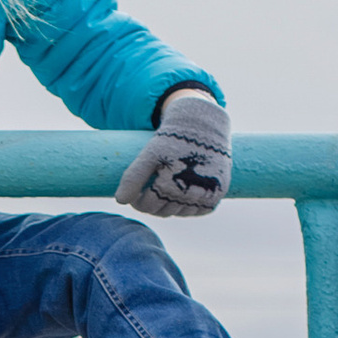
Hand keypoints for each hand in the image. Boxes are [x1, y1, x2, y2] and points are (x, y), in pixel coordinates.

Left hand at [116, 88, 230, 218]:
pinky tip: (182, 192)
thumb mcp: (150, 154)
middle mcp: (191, 194)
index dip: (137, 201)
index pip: (147, 206)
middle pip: (163, 212)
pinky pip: (198, 211)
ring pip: (180, 213)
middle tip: (148, 189)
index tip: (133, 193)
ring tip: (165, 187)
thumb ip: (133, 177)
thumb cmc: (172, 139)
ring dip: (169, 206)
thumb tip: (120, 201)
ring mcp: (206, 196)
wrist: (203, 125)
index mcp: (171, 185)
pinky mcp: (217, 195)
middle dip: (152, 204)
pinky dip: (188, 205)